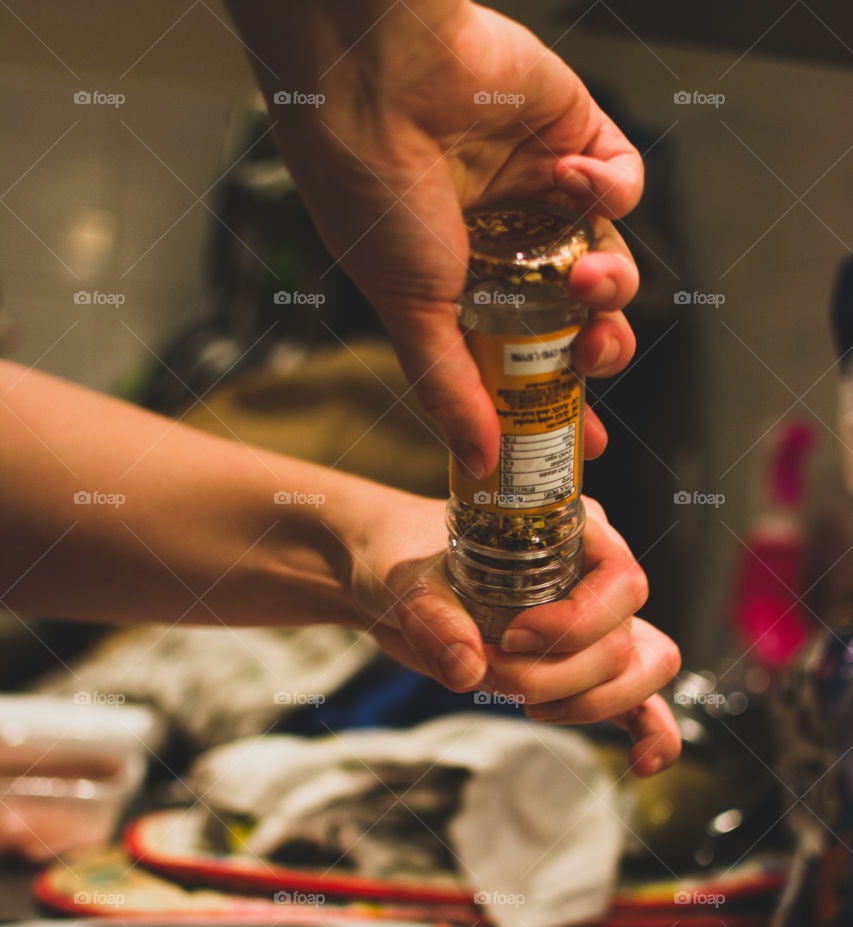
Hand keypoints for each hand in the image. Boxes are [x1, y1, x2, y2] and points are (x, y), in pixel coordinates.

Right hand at [225, 0, 641, 472]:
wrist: (375, 79)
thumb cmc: (373, 194)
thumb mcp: (411, 312)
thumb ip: (450, 391)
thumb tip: (478, 464)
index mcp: (464, 289)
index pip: (527, 360)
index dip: (559, 400)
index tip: (587, 441)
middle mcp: (506, 244)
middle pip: (579, 317)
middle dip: (599, 345)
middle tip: (593, 354)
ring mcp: (541, 189)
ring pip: (608, 254)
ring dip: (612, 281)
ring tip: (587, 280)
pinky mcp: (573, 131)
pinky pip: (622, 178)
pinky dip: (614, 188)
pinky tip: (576, 181)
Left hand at [350, 491, 680, 775]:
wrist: (390, 579)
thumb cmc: (406, 557)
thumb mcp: (409, 581)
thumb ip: (434, 619)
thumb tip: (467, 668)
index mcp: (572, 534)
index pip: (619, 581)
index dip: (577, 622)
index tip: (513, 637)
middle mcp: (593, 577)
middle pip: (623, 640)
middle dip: (557, 675)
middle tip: (488, 673)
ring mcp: (591, 625)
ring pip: (638, 671)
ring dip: (587, 704)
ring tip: (527, 705)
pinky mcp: (578, 668)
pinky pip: (637, 701)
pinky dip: (649, 733)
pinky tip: (642, 764)